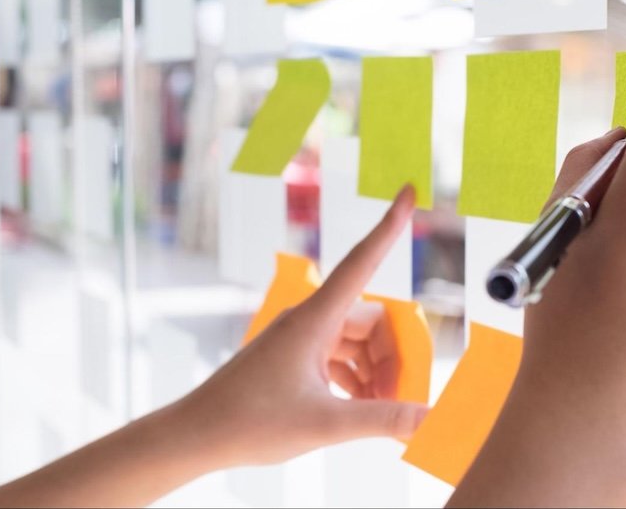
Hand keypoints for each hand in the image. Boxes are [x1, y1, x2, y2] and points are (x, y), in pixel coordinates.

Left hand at [173, 185, 427, 468]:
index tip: (410, 190)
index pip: (363, 260)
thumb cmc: (248, 423)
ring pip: (359, 342)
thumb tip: (430, 418)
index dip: (390, 225)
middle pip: (373, 322)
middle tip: (398, 403)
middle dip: (392, 359)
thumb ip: (382, 418)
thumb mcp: (324, 424)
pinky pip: (341, 356)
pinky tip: (359, 408)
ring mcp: (301, 338)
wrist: (196, 436)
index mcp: (315, 318)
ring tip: (379, 413)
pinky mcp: (294, 357)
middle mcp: (309, 319)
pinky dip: (357, 378)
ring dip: (376, 373)